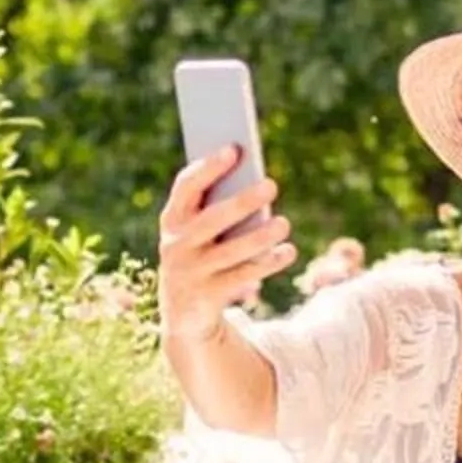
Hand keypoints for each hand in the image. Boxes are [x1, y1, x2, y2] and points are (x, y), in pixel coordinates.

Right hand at [159, 148, 293, 342]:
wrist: (184, 313)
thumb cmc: (201, 254)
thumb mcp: (201, 231)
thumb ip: (220, 206)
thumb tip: (258, 185)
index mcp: (173, 218)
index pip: (186, 186)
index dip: (209, 167)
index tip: (235, 149)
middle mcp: (176, 244)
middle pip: (212, 218)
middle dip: (242, 201)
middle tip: (271, 185)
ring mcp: (190, 272)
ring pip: (231, 251)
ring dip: (261, 237)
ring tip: (284, 223)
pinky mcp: (208, 296)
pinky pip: (242, 276)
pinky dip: (268, 263)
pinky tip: (288, 251)